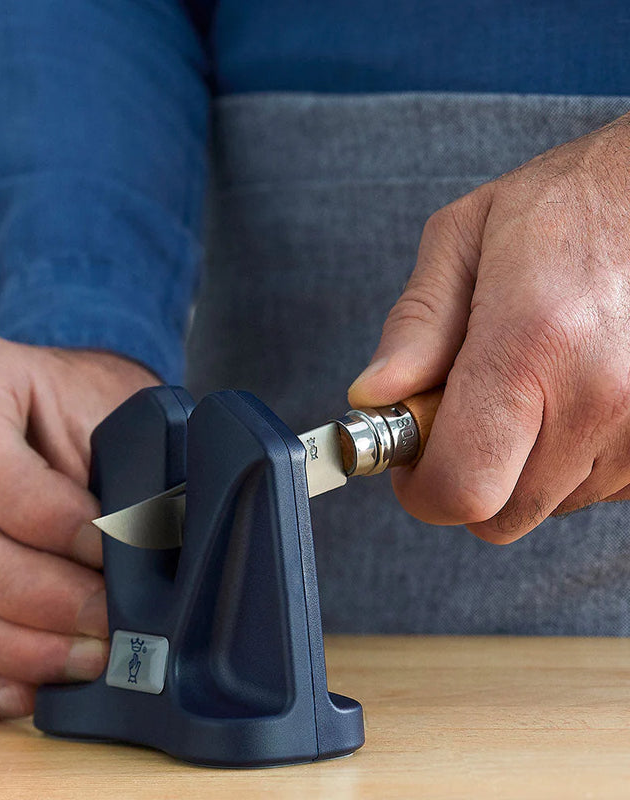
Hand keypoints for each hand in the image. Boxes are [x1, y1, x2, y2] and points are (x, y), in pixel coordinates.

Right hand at [0, 333, 157, 717]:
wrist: (56, 410)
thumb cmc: (91, 409)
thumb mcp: (113, 411)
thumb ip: (122, 472)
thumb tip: (150, 558)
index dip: (42, 516)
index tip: (107, 547)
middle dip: (35, 598)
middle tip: (107, 625)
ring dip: (10, 647)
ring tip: (83, 660)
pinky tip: (22, 694)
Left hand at [348, 116, 629, 542]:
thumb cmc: (564, 207)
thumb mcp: (463, 241)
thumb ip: (415, 327)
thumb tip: (374, 397)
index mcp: (532, 346)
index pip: (461, 488)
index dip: (422, 489)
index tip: (413, 457)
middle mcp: (597, 399)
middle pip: (500, 514)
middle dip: (467, 476)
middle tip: (466, 413)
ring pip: (549, 504)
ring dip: (522, 465)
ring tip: (531, 387)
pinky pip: (597, 487)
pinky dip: (571, 457)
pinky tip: (571, 395)